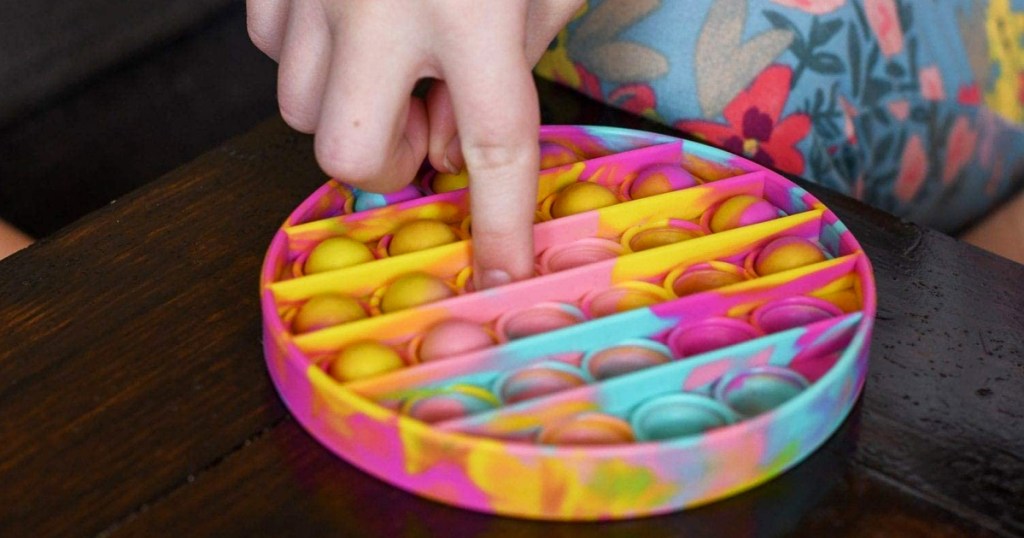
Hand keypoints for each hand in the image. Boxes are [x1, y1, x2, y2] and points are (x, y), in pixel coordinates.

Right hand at [247, 0, 582, 287]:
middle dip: (389, 163)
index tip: (501, 275)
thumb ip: (518, 60)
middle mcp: (378, 2)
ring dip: (348, 109)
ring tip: (388, 58)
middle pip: (351, 154)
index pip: (494, 146)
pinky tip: (348, 23)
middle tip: (422, 121)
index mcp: (471, 7)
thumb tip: (452, 145)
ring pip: (298, 109)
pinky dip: (307, 54)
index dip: (501, 223)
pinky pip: (267, 47)